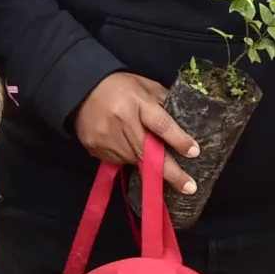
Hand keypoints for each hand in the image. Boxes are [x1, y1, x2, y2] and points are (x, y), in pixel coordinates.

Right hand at [71, 72, 200, 196]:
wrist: (80, 89)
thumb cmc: (118, 86)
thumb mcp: (144, 86)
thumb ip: (163, 101)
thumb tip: (184, 120)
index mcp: (136, 102)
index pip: (161, 124)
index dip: (178, 140)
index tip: (194, 152)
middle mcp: (121, 121)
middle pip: (148, 151)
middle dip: (170, 172)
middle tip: (189, 187)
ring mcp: (106, 138)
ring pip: (134, 160)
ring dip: (147, 163)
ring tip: (155, 160)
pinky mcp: (95, 148)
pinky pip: (118, 161)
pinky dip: (128, 158)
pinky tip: (127, 146)